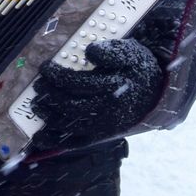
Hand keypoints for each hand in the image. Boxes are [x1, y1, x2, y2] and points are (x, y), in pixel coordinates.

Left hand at [31, 38, 163, 146]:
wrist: (158, 94)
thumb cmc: (139, 70)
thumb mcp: (130, 53)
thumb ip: (110, 52)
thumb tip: (90, 52)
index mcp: (112, 87)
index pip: (75, 82)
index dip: (55, 75)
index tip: (45, 67)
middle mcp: (106, 109)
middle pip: (69, 104)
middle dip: (49, 94)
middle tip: (38, 85)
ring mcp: (103, 125)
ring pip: (69, 124)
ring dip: (48, 116)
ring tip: (37, 105)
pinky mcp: (102, 135)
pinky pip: (76, 142)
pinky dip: (56, 141)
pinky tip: (40, 138)